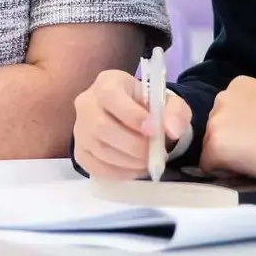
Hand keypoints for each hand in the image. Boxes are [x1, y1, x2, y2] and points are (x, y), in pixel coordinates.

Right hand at [73, 69, 191, 178]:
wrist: (134, 118)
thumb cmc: (149, 107)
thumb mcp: (169, 102)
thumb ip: (176, 112)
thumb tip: (172, 130)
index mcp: (107, 82)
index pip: (111, 96)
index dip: (132, 116)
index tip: (153, 131)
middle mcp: (86, 103)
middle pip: (101, 126)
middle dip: (132, 145)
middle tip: (154, 154)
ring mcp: (79, 128)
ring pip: (99, 149)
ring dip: (128, 162)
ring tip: (147, 162)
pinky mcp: (80, 150)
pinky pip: (95, 166)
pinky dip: (118, 173)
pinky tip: (134, 169)